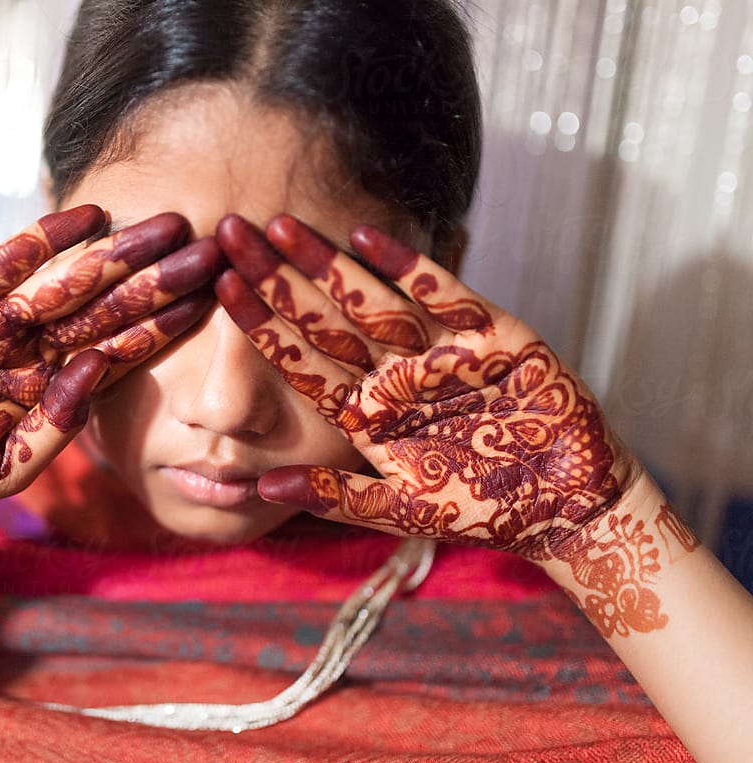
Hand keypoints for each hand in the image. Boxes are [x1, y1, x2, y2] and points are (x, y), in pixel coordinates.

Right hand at [0, 206, 221, 541]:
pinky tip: (89, 216)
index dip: (167, 323)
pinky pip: (0, 266)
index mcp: (46, 390)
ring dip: (118, 253)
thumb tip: (102, 370)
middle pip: (106, 307)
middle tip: (216, 247)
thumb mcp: (6, 466)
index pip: (120, 350)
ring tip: (171, 223)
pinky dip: (41, 241)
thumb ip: (59, 424)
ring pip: (65, 280)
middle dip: (160, 279)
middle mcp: (26, 351)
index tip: (216, 299)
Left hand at [215, 214, 697, 636]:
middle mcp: (395, 375)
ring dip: (325, 262)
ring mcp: (440, 352)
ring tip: (279, 226)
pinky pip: (443, 293)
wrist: (569, 507)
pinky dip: (408, 265)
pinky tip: (365, 235)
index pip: (301, 361)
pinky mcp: (493, 334)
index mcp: (366, 412)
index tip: (220, 288)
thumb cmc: (484, 512)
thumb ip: (337, 495)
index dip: (261, 325)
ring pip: (371, 299)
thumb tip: (261, 487)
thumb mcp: (404, 510)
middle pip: (323, 319)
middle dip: (276, 278)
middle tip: (229, 233)